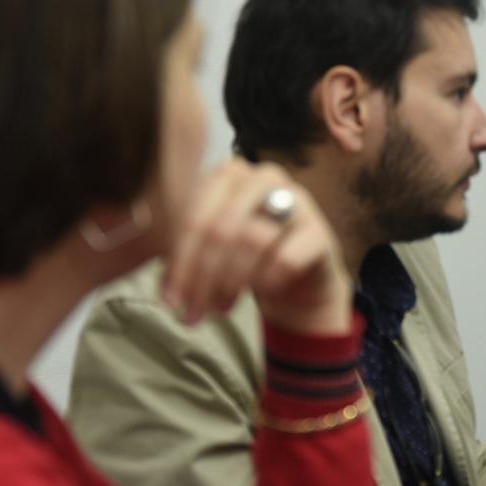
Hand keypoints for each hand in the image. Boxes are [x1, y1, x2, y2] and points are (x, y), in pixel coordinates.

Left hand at [161, 159, 350, 333]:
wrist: (299, 274)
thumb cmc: (248, 255)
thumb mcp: (209, 251)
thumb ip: (182, 259)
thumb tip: (166, 291)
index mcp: (229, 173)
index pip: (195, 216)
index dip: (180, 262)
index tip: (170, 299)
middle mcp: (264, 177)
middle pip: (222, 228)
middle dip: (203, 277)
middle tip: (194, 312)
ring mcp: (297, 200)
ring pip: (252, 241)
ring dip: (231, 282)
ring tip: (221, 308)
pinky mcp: (319, 231)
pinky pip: (285, 259)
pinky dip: (267, 281)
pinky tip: (261, 290)